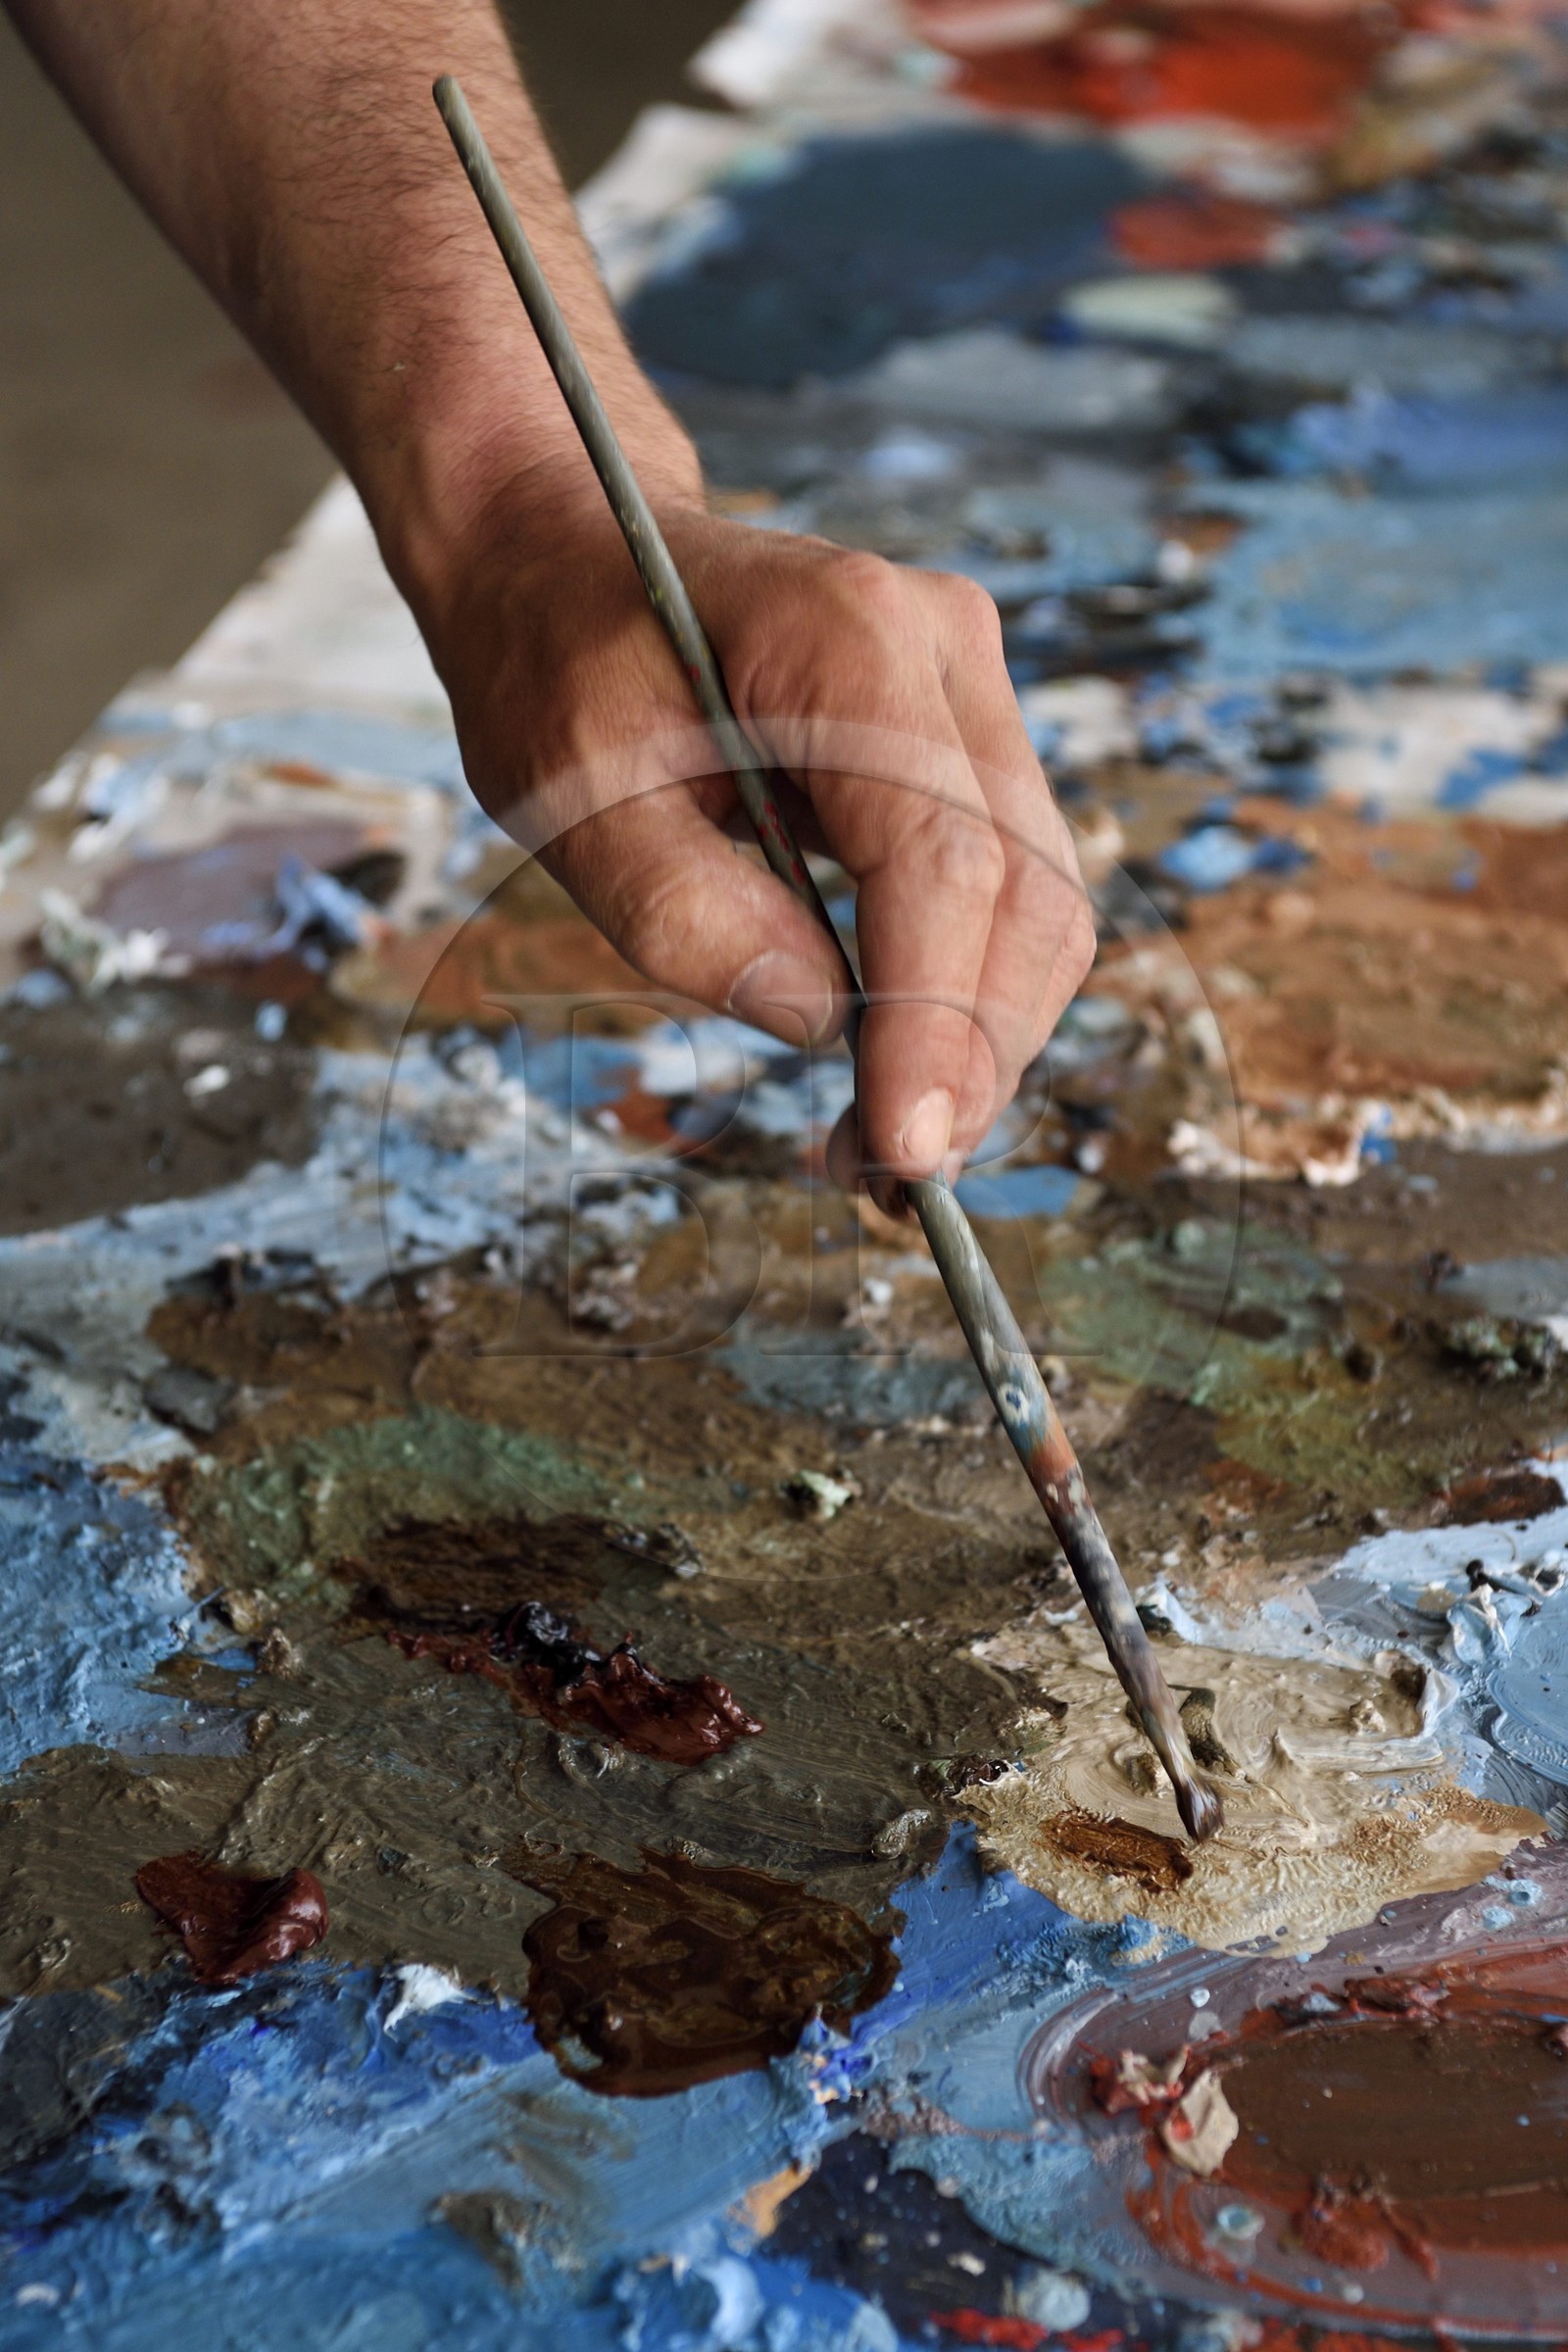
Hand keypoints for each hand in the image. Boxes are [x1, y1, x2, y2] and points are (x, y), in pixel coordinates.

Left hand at [420, 496, 1094, 1205]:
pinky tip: (900, 1065)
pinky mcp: (966, 740)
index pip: (943, 861)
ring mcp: (969, 691)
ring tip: (882, 1144)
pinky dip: (968, 994)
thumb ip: (683, 911)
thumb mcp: (565, 792)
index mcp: (845, 637)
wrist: (573, 549)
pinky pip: (1007, 890)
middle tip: (884, 1182)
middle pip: (1024, 895)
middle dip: (973, 1058)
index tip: (904, 1152)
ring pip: (1039, 904)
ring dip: (981, 1042)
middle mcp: (942, 650)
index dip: (938, 1023)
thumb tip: (820, 1022)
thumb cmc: (556, 658)